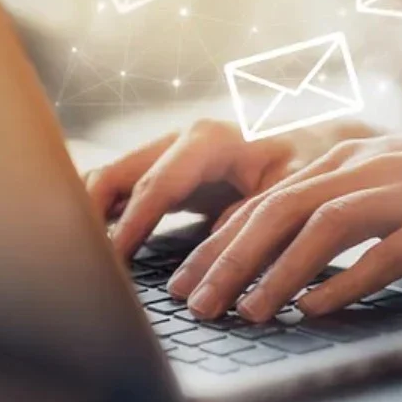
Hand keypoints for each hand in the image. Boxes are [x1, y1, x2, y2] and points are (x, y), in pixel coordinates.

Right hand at [83, 119, 373, 256]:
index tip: (114, 260)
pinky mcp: (167, 173)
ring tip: (81, 260)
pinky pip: (122, 191)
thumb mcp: (292, 189)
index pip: (156, 185)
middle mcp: (180, 140)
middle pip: (115, 174)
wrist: (319, 143)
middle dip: (91, 216)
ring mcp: (169, 155)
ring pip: (110, 180)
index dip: (132, 225)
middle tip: (81, 262)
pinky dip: (106, 217)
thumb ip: (255, 215)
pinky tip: (99, 250)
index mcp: (210, 139)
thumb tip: (216, 253)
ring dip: (91, 217)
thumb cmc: (310, 164)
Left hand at [167, 112, 401, 320]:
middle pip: (276, 211)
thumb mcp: (384, 175)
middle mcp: (360, 170)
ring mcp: (398, 194)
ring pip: (319, 230)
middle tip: (194, 303)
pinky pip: (380, 255)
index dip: (218, 241)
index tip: (185, 279)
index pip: (263, 200)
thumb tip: (290, 252)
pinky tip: (313, 309)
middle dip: (228, 259)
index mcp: (341, 159)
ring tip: (245, 313)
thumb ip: (338, 203)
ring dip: (276, 273)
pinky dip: (341, 283)